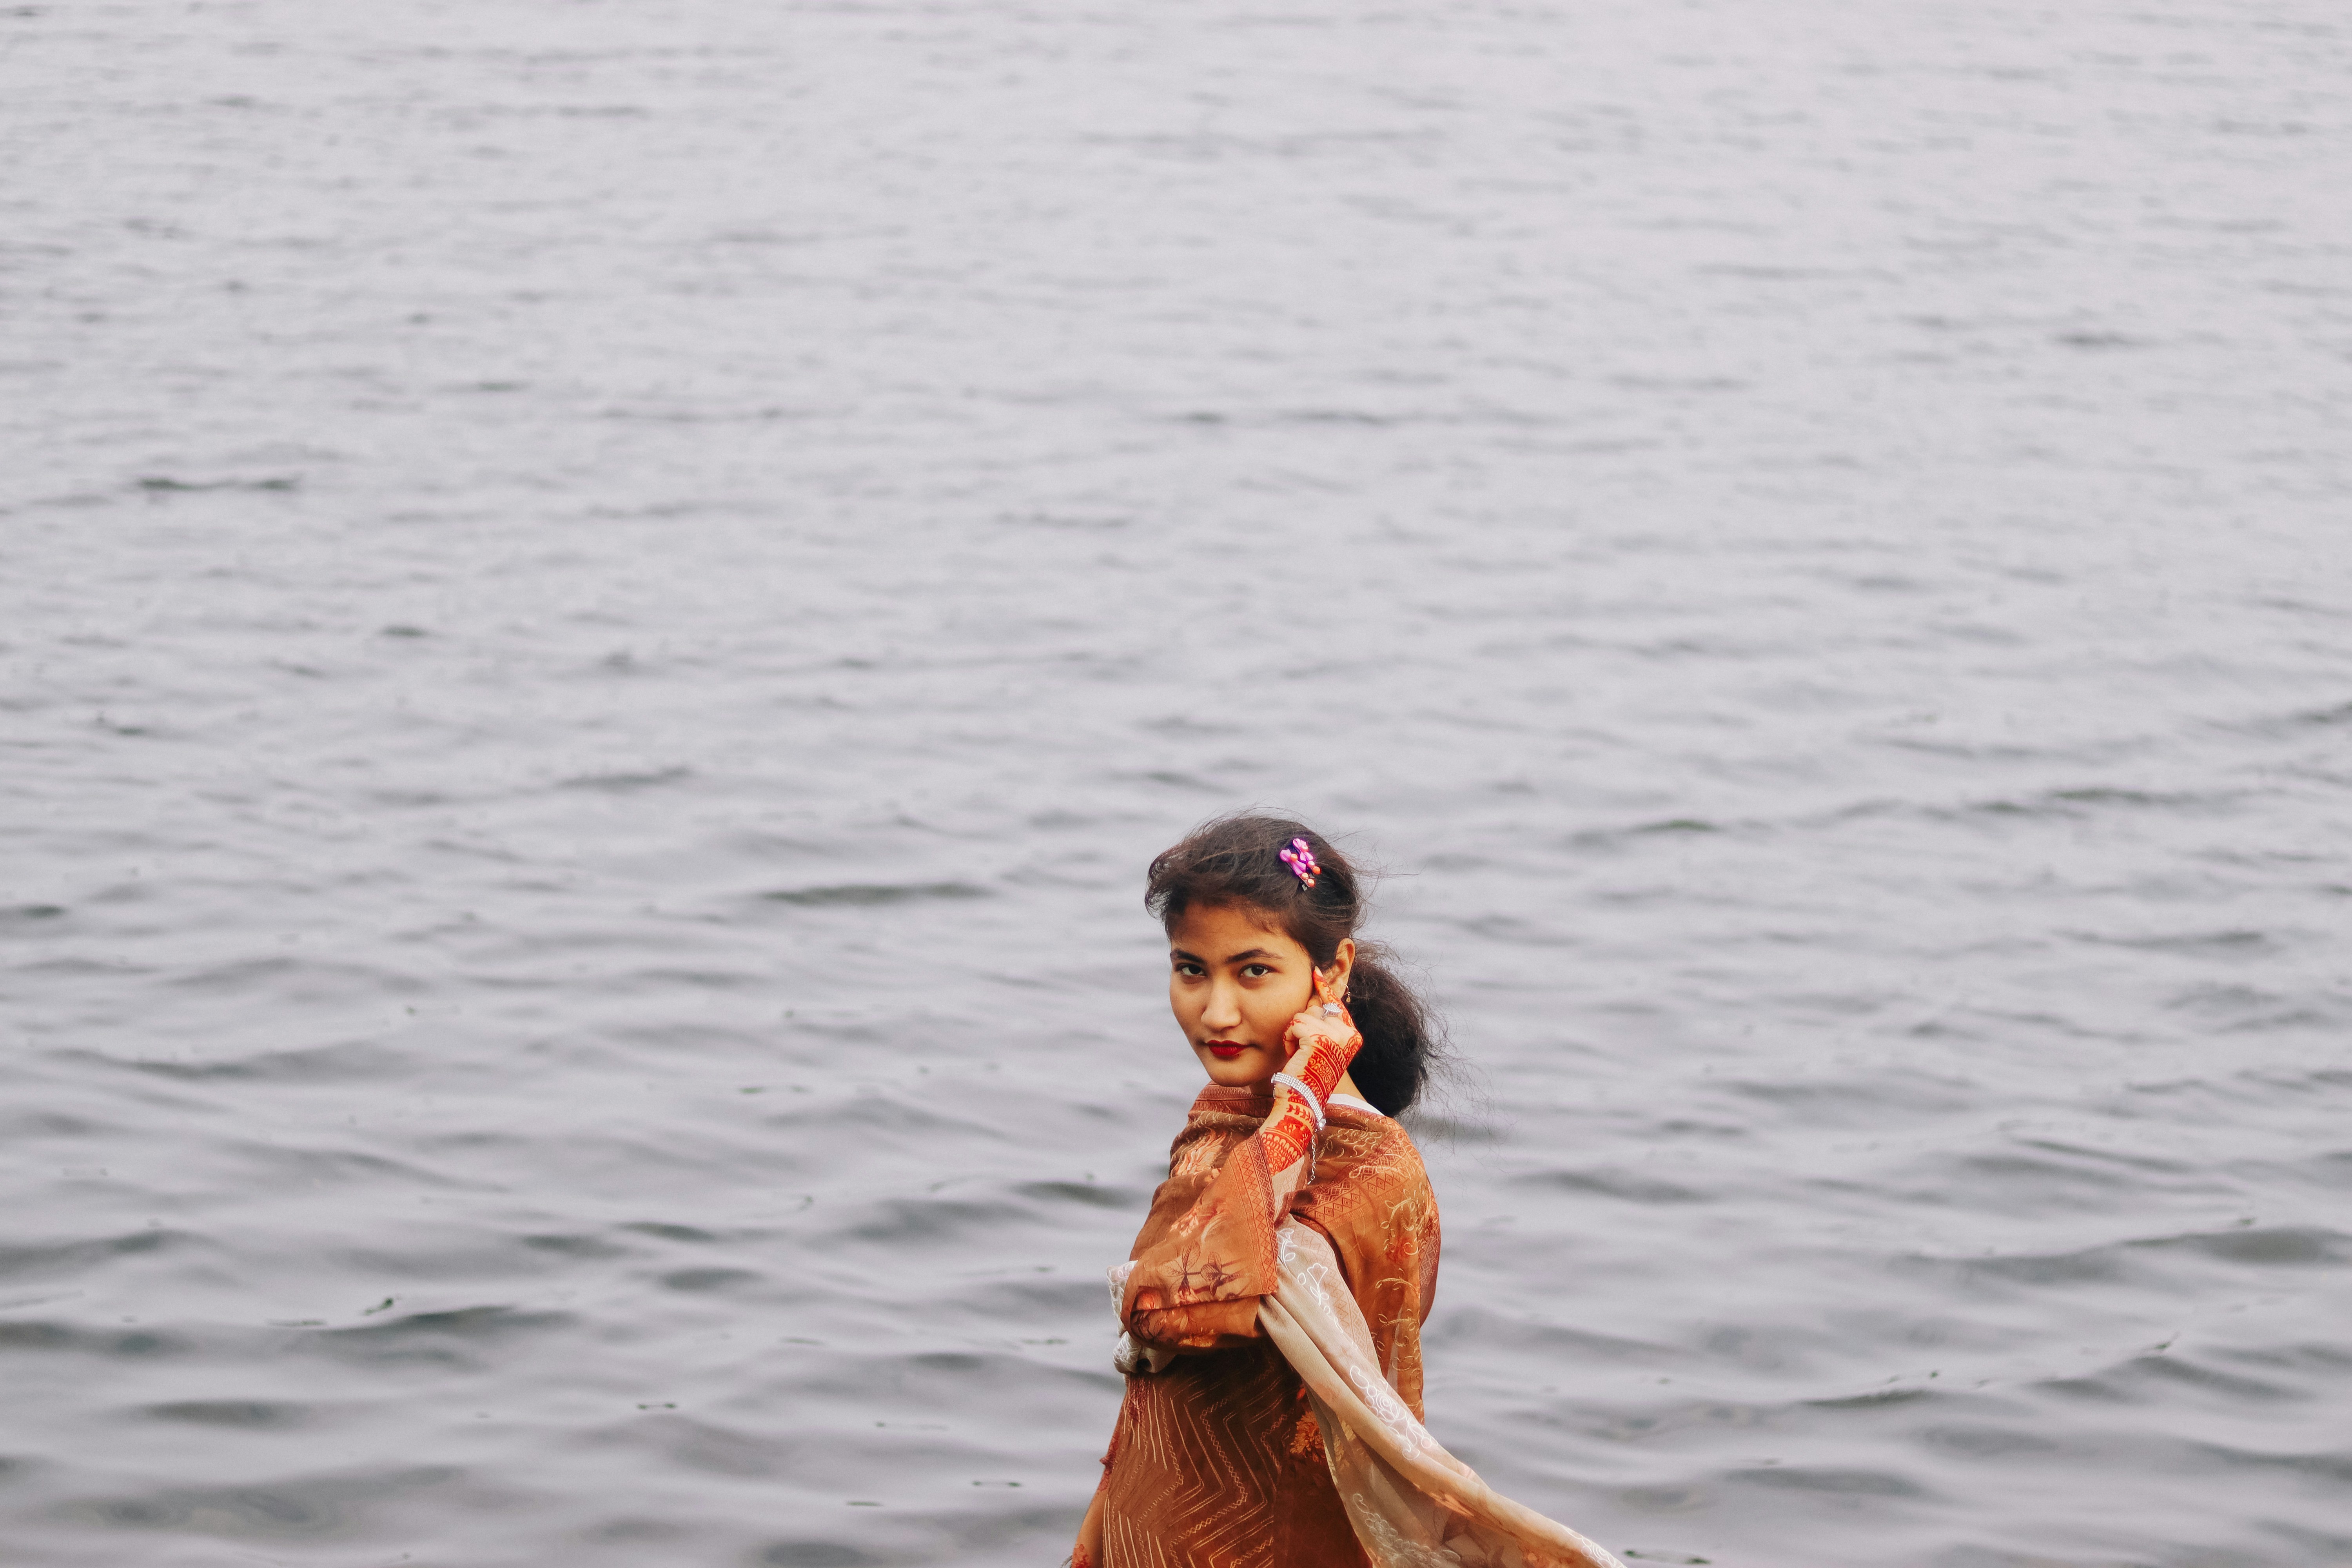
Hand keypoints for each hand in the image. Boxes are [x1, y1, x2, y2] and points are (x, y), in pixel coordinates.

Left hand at [1280, 968, 1361, 1101]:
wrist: (1301, 1100)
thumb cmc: (1306, 1074)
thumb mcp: (1319, 1045)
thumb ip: (1321, 1023)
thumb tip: (1316, 994)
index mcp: (1352, 1036)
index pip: (1336, 1003)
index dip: (1324, 988)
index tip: (1316, 970)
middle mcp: (1348, 1034)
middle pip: (1316, 1008)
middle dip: (1302, 1025)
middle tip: (1303, 1051)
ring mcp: (1335, 1035)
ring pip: (1303, 1015)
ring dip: (1294, 1034)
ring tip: (1298, 1055)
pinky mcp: (1318, 1037)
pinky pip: (1294, 1023)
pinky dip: (1288, 1038)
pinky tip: (1293, 1055)